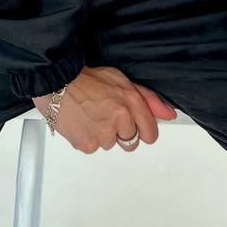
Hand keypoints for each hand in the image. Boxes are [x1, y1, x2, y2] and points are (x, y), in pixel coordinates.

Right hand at [31, 65, 176, 152]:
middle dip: (121, 131)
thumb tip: (169, 114)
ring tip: (91, 114)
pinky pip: (93, 148)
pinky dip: (88, 137)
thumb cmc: (86, 78)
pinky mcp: (87, 144)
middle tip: (106, 114)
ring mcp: (102, 135)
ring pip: (109, 144)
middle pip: (130, 142)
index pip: (150, 134)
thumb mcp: (121, 79)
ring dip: (103, 133)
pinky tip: (82, 121)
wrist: (57, 82)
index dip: (143, 129)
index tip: (134, 124)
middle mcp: (119, 120)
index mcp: (130, 103)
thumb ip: (148, 99)